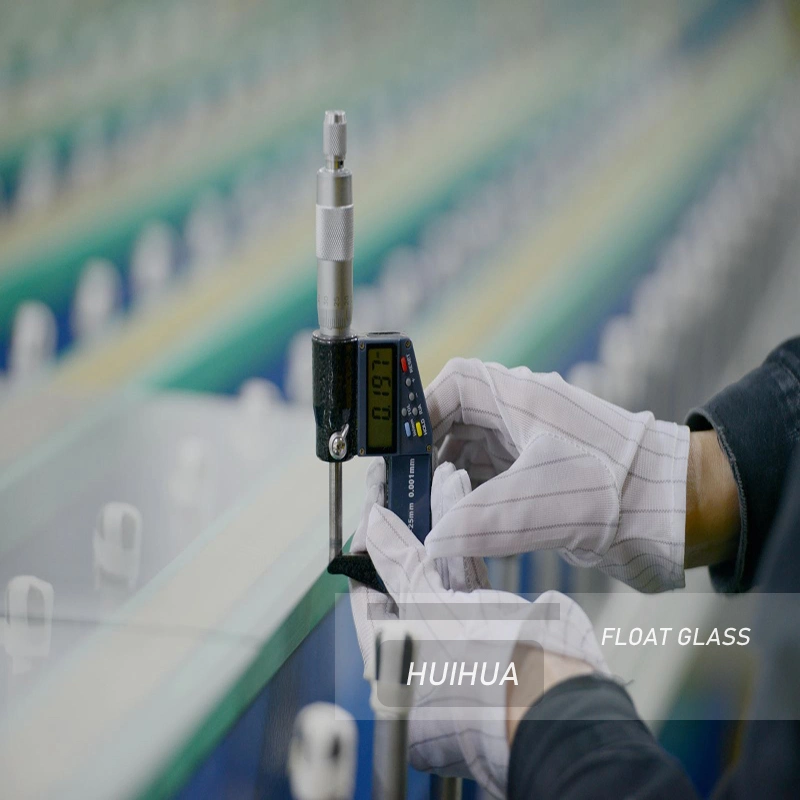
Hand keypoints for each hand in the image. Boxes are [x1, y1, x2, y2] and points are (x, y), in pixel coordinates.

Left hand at [349, 459, 488, 680]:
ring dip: (436, 519)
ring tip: (436, 478)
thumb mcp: (429, 609)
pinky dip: (461, 533)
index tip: (373, 504)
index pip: (364, 587)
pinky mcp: (483, 617)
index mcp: (387, 656)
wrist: (553, 690)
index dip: (366, 542)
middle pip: (399, 572)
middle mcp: (414, 644)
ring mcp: (450, 632)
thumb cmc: (482, 669)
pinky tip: (460, 495)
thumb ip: (400, 564)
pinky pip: (463, 569)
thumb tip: (373, 524)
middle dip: (404, 522)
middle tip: (401, 484)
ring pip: (434, 566)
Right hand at [424, 358, 690, 591]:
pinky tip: (455, 531)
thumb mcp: (543, 501)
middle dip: (424, 458)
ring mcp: (527, 447)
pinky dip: (467, 504)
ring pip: (467, 457)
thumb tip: (432, 543)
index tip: (397, 451)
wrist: (675, 510)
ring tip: (424, 520)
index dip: (418, 413)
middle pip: (452, 424)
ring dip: (444, 485)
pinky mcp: (536, 478)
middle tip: (403, 496)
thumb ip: (480, 521)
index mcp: (518, 398)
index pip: (452, 385)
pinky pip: (487, 484)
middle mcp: (518, 417)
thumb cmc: (617, 487)